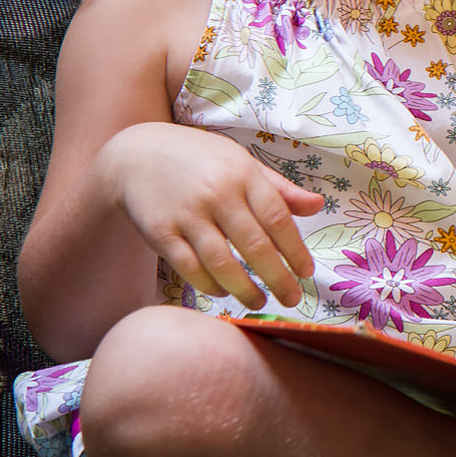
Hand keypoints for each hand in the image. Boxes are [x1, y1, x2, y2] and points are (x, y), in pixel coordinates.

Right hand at [97, 122, 324, 309]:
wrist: (138, 154)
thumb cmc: (202, 160)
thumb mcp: (242, 163)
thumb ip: (279, 188)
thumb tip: (317, 206)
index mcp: (243, 174)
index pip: (278, 218)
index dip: (295, 250)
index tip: (307, 273)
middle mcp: (217, 194)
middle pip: (255, 246)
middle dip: (277, 278)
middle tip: (292, 299)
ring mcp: (187, 214)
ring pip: (222, 263)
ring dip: (245, 290)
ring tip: (259, 302)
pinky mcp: (160, 232)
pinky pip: (190, 268)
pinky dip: (210, 285)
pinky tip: (224, 292)